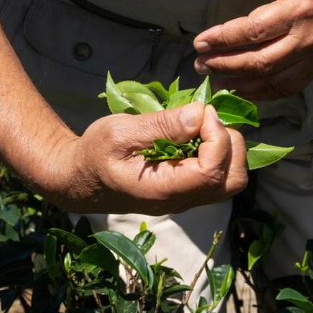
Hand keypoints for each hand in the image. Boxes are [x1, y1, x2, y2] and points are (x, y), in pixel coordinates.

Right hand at [39, 102, 247, 214]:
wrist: (79, 180)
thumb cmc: (94, 154)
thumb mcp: (119, 132)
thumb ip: (160, 126)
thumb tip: (199, 114)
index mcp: (163, 190)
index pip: (212, 171)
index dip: (217, 137)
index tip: (200, 112)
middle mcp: (181, 200)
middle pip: (233, 179)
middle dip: (230, 141)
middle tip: (205, 118)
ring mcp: (186, 198)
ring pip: (231, 179)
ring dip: (227, 146)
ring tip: (203, 124)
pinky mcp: (186, 190)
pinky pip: (218, 175)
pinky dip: (219, 151)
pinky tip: (197, 133)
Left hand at [191, 0, 312, 100]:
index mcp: (296, 8)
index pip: (251, 31)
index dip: (222, 39)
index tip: (199, 43)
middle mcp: (307, 37)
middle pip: (259, 62)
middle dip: (225, 65)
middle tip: (200, 64)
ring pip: (274, 81)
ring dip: (242, 85)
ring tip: (216, 81)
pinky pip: (290, 86)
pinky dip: (265, 93)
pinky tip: (245, 88)